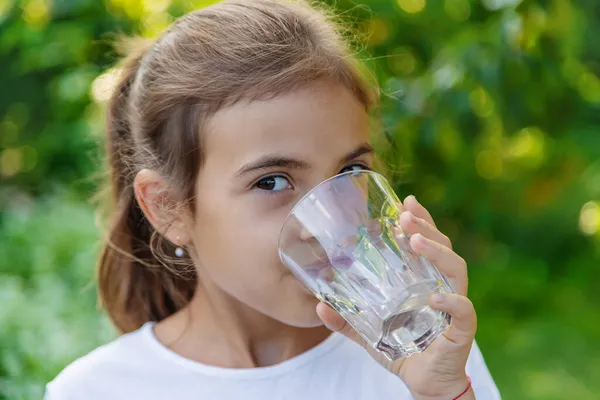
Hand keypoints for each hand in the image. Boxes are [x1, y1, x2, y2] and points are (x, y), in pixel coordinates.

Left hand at [317, 195, 475, 399]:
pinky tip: (435, 294)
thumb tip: (318, 305)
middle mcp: (444, 287)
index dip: (422, 220)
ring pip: (456, 271)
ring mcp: (455, 307)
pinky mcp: (461, 331)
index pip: (428, 243)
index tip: (407, 201)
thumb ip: (346, 320)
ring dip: (437, 252)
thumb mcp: (370, 332)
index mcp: (425, 281)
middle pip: (443, 248)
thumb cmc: (403, 350)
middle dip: (426, 227)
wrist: (424, 385)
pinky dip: (452, 301)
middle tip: (405, 216)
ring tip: (415, 241)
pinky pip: (464, 311)